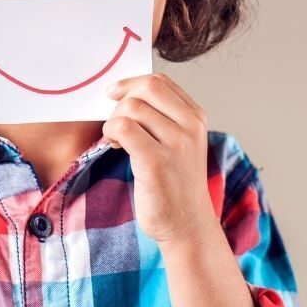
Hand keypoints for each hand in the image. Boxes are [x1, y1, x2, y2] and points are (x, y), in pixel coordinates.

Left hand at [102, 72, 216, 244]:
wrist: (187, 225)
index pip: (160, 81)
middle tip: (115, 121)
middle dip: (122, 99)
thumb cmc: (176, 183)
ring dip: (114, 120)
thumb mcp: (180, 144)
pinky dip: (110, 132)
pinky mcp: (155, 162)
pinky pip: (123, 128)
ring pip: (132, 107)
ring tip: (116, 140)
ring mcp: (176, 144)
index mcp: (196, 118)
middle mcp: (190, 127)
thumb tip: (125, 93)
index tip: (116, 95)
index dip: (132, 84)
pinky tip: (114, 146)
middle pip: (146, 88)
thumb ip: (163, 117)